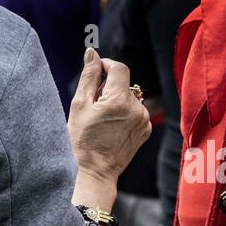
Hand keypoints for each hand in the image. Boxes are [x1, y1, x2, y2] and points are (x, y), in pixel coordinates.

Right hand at [67, 48, 150, 208]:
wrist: (96, 172)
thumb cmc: (82, 139)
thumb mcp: (79, 105)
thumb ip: (88, 76)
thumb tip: (92, 53)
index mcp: (119, 100)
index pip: (119, 68)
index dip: (107, 65)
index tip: (96, 72)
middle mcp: (136, 108)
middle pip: (123, 83)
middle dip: (109, 87)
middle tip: (94, 104)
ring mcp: (144, 120)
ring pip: (129, 97)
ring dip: (117, 100)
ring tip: (103, 118)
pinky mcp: (146, 129)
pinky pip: (135, 110)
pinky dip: (125, 113)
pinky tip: (112, 127)